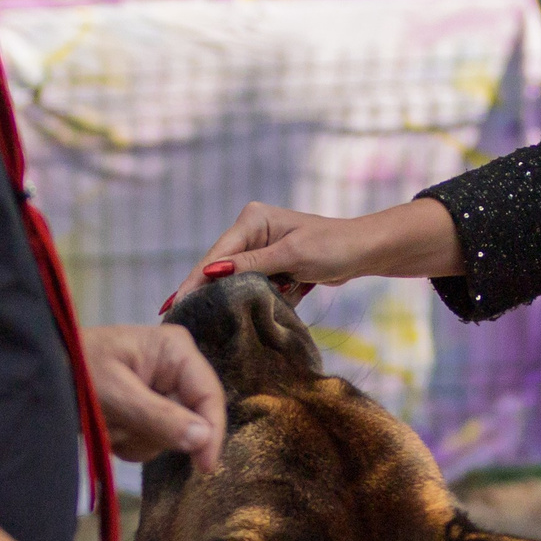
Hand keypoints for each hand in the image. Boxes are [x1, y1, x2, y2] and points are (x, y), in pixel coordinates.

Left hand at [83, 323, 226, 470]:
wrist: (41, 374)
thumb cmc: (77, 372)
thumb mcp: (116, 395)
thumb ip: (160, 418)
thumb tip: (204, 439)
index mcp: (175, 350)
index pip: (209, 395)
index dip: (212, 432)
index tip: (205, 467)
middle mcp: (176, 368)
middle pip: (192, 419)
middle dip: (156, 431)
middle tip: (121, 427)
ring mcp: (163, 390)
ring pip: (172, 435)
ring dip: (137, 438)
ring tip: (107, 421)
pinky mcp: (150, 409)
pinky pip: (153, 440)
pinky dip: (128, 441)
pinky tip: (108, 425)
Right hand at [167, 199, 460, 312]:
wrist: (366, 251)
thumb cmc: (333, 247)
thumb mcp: (291, 256)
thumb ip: (251, 265)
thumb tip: (211, 271)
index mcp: (253, 219)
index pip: (217, 254)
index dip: (195, 280)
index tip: (174, 304)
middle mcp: (253, 230)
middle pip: (221, 267)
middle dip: (206, 291)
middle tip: (176, 317)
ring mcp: (263, 247)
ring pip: (238, 279)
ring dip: (233, 297)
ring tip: (201, 321)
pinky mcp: (274, 264)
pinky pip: (256, 285)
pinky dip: (256, 298)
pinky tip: (239, 314)